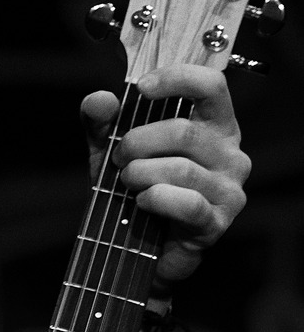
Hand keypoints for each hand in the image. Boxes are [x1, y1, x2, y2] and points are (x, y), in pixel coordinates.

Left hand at [80, 64, 248, 290]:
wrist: (141, 252)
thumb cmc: (137, 193)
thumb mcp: (114, 153)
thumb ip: (104, 124)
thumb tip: (99, 99)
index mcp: (215, 126)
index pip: (211, 85)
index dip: (177, 79)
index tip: (140, 89)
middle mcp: (231, 153)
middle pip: (184, 131)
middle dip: (139, 142)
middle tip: (118, 159)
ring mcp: (229, 189)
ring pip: (181, 169)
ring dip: (141, 175)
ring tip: (127, 183)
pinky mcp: (218, 222)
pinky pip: (187, 203)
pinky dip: (156, 200)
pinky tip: (141, 203)